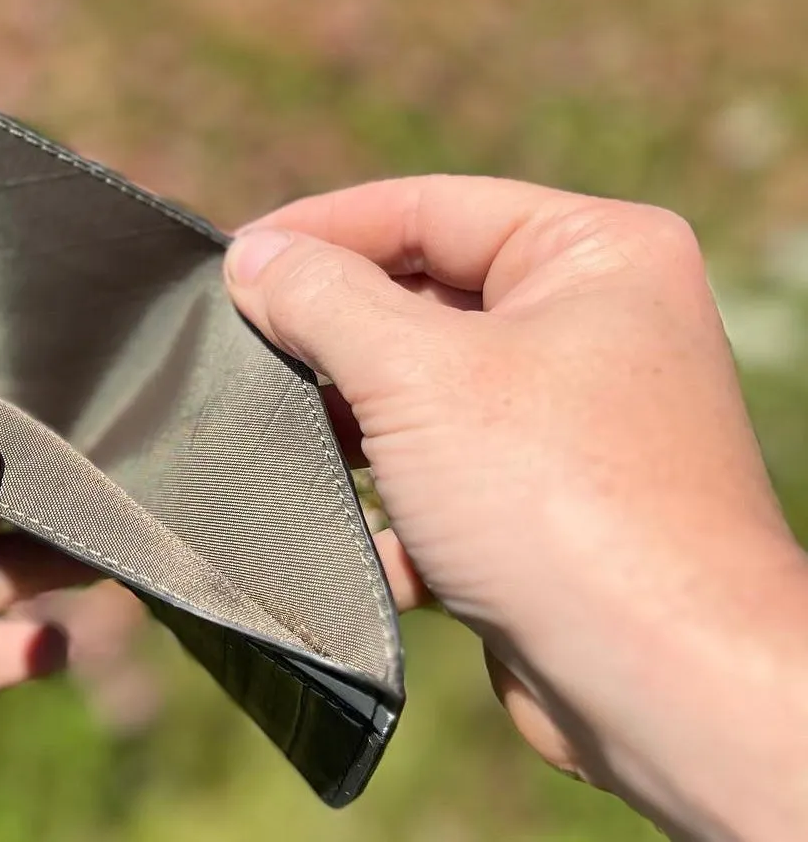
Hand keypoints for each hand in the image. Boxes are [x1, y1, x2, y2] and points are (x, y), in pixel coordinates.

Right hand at [225, 177, 807, 841]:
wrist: (670, 694)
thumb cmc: (560, 503)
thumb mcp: (414, 374)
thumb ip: (319, 297)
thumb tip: (251, 257)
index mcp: (595, 254)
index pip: (426, 207)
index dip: (321, 228)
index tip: (232, 258)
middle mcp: (599, 321)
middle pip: (423, 296)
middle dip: (332, 334)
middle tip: (239, 345)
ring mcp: (579, 416)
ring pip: (426, 390)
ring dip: (355, 422)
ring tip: (285, 439)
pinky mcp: (555, 501)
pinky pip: (449, 469)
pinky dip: (398, 502)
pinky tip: (366, 538)